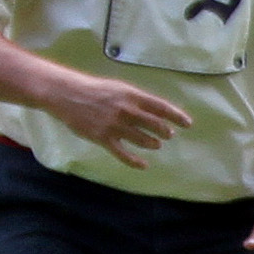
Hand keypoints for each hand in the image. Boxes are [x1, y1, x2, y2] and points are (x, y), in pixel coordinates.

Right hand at [56, 69, 190, 164]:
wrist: (65, 93)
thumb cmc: (93, 90)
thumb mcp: (118, 88)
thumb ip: (136, 100)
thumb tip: (156, 111)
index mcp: (131, 95)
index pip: (161, 107)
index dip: (177, 116)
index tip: (188, 124)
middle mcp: (126, 110)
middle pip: (155, 125)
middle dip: (165, 132)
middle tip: (167, 135)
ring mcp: (114, 125)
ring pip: (142, 140)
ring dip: (152, 144)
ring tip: (156, 145)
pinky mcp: (103, 138)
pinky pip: (123, 154)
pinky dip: (135, 162)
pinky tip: (143, 165)